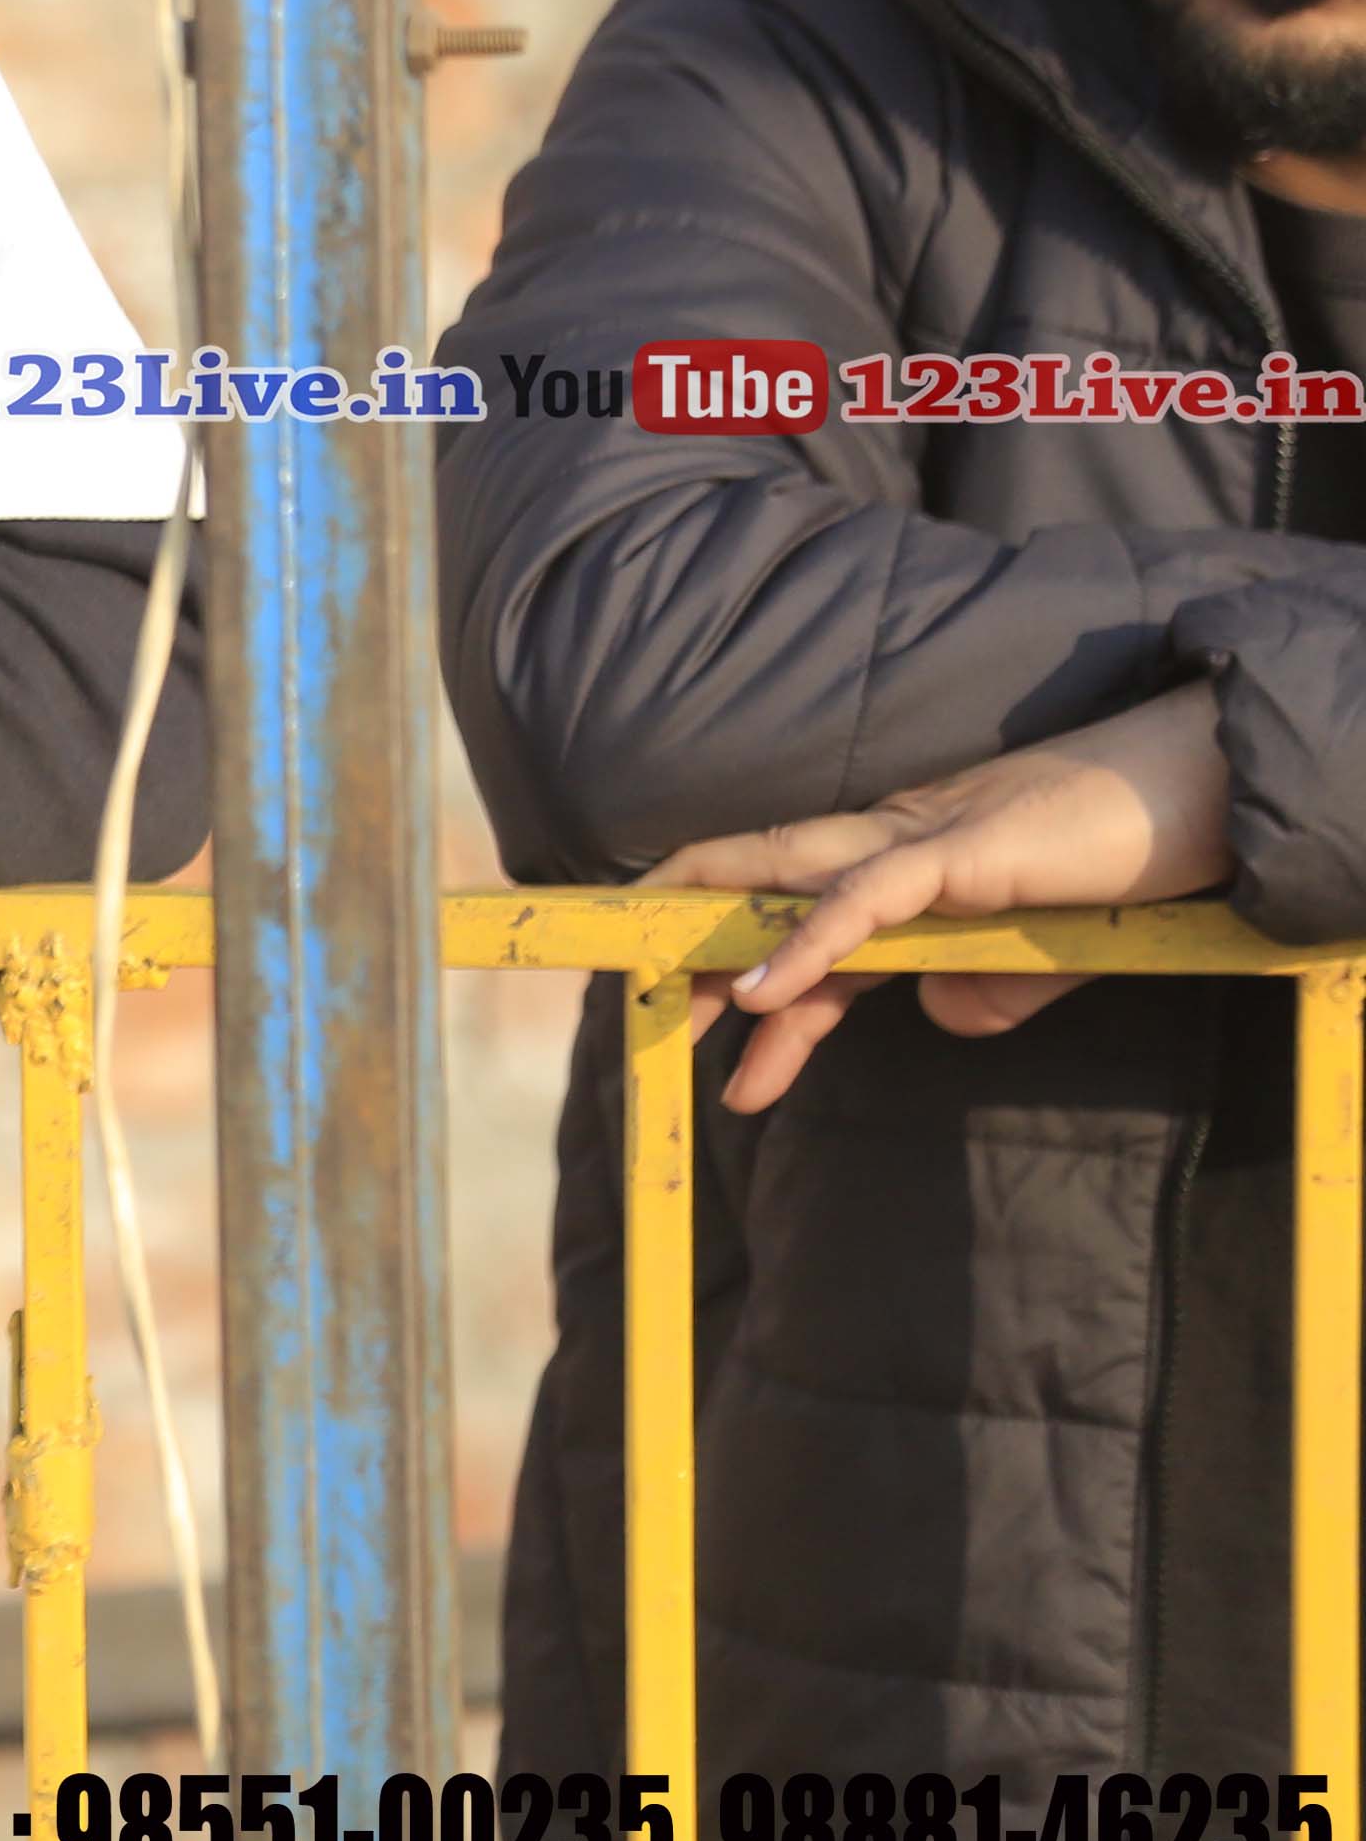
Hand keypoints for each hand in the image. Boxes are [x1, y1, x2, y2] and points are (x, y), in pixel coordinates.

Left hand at [645, 684, 1235, 1113]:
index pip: (805, 926)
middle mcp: (892, 842)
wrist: (1203, 793)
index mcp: (908, 867)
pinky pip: (865, 898)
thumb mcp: (1048, 955)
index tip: (717, 1047)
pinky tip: (760, 993)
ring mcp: (918, 838)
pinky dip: (807, 945)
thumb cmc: (1131, 861)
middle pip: (761, 883)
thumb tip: (941, 1016)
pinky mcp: (958, 848)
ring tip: (661, 1010)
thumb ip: (991, 987)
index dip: (752, 982)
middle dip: (690, 942)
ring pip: (784, 875)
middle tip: (637, 1011)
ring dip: (718, 945)